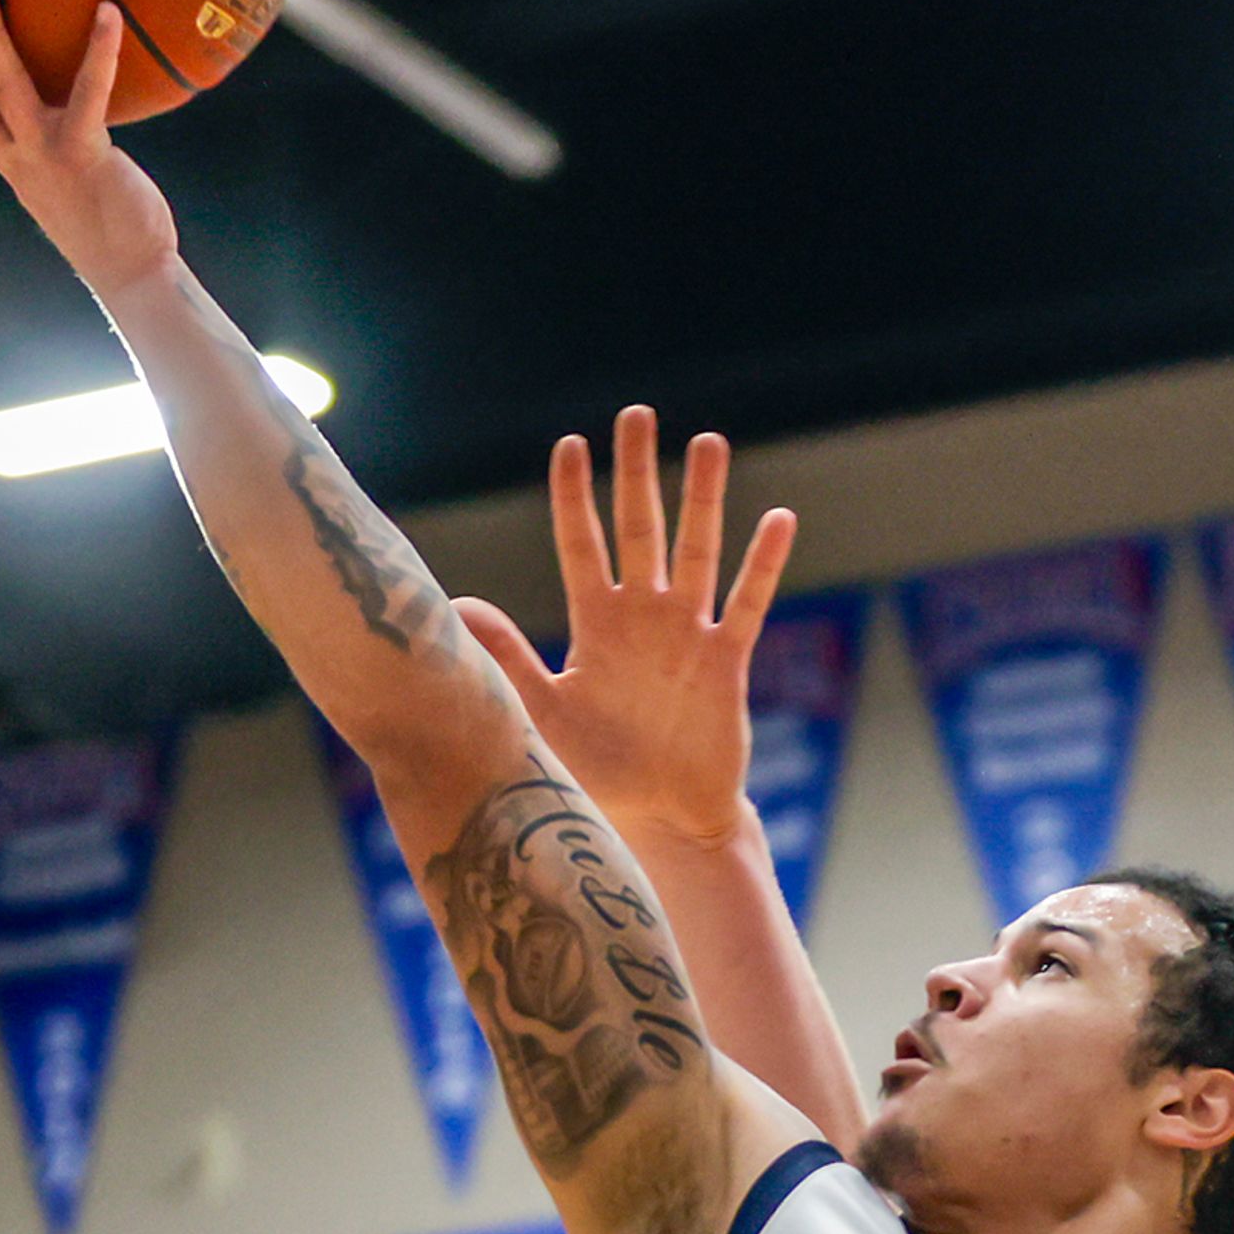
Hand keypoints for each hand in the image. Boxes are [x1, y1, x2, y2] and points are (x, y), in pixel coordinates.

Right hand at [0, 0, 179, 294]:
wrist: (130, 272)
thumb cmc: (106, 222)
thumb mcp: (64, 183)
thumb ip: (51, 150)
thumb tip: (58, 122)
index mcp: (8, 161)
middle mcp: (16, 156)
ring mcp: (43, 154)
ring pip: (4, 87)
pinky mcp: (82, 154)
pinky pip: (88, 95)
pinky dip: (100, 53)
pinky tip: (107, 12)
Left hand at [455, 405, 798, 851]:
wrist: (661, 818)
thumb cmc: (601, 770)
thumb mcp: (544, 715)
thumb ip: (509, 659)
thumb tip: (457, 605)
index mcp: (597, 625)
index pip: (583, 546)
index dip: (575, 498)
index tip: (569, 444)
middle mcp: (644, 618)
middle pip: (640, 530)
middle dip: (636, 474)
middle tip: (637, 415)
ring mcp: (688, 635)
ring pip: (697, 552)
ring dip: (702, 499)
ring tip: (707, 442)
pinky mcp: (725, 662)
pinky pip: (746, 605)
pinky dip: (761, 564)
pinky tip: (776, 519)